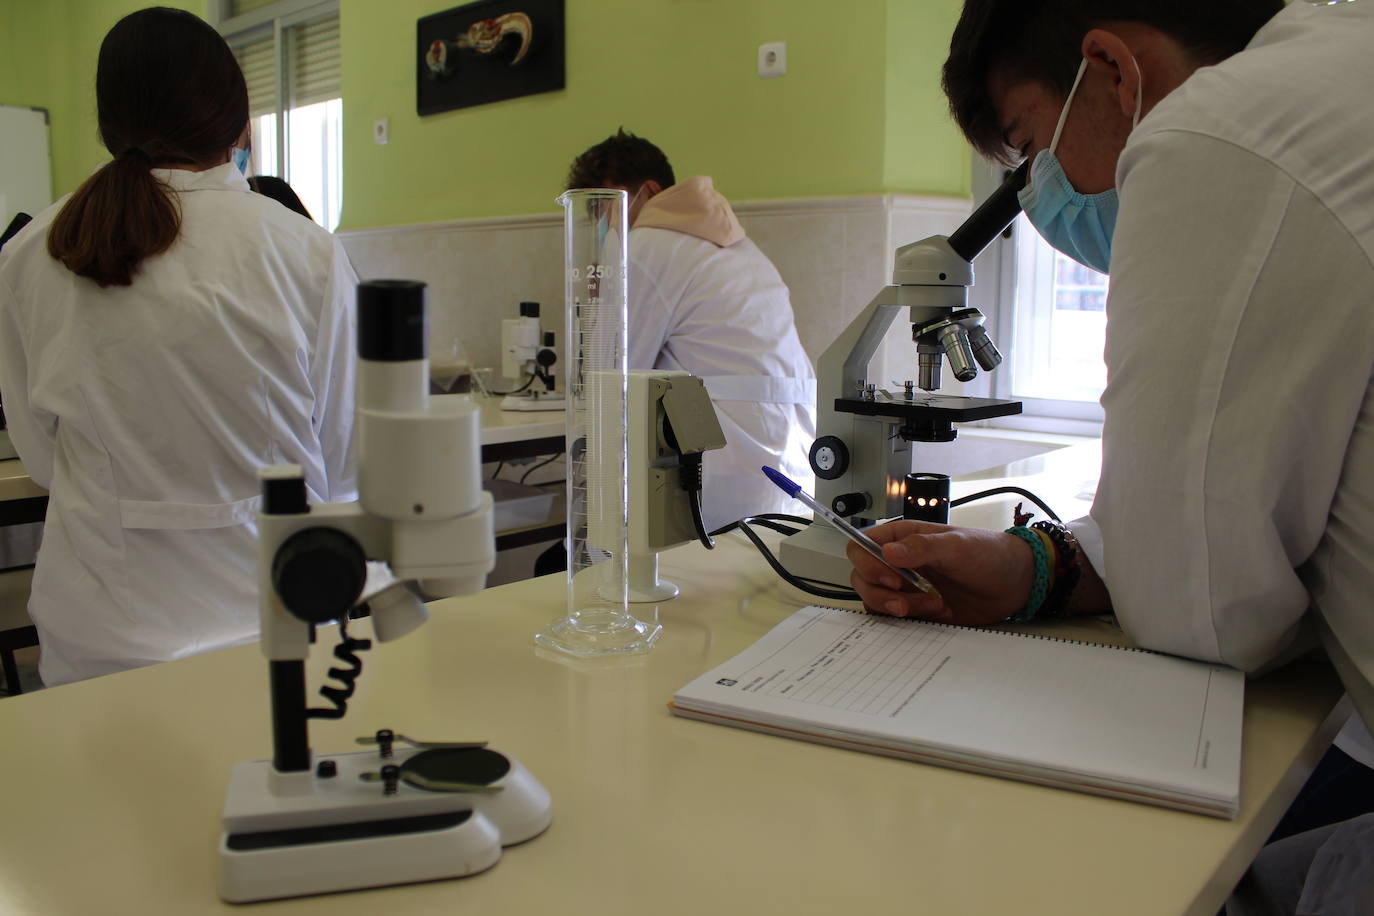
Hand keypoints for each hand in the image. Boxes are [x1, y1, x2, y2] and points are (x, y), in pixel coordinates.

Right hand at [846, 520, 1034, 626]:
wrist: (1014, 584)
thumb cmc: (989, 554)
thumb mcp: (957, 546)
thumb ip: (922, 547)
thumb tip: (888, 552)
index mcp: (902, 539)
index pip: (861, 546)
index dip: (867, 563)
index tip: (891, 578)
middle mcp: (898, 562)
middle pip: (863, 578)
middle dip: (880, 594)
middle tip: (907, 602)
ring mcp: (906, 587)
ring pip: (876, 601)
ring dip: (898, 609)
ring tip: (932, 606)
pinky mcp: (917, 609)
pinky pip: (895, 619)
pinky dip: (910, 622)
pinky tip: (937, 614)